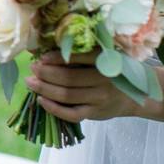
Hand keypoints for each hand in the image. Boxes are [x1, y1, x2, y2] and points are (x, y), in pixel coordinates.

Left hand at [26, 52, 141, 122]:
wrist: (133, 97)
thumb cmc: (112, 73)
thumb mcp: (103, 58)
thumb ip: (81, 53)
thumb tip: (46, 48)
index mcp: (106, 62)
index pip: (80, 58)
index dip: (58, 57)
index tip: (42, 56)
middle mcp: (103, 81)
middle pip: (68, 78)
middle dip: (45, 73)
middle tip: (32, 68)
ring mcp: (99, 99)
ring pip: (66, 96)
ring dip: (44, 89)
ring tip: (30, 82)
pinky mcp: (94, 113)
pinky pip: (71, 114)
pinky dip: (54, 108)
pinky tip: (41, 100)